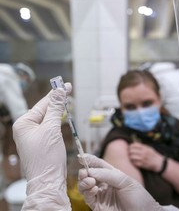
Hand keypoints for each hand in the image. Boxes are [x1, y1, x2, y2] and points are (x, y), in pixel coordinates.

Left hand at [12, 84, 71, 209]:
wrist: (48, 180)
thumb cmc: (46, 156)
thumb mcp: (51, 129)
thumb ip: (55, 109)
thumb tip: (59, 91)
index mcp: (23, 124)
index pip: (42, 104)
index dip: (55, 94)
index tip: (65, 85)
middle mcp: (26, 128)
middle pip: (44, 109)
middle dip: (56, 100)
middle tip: (67, 89)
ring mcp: (33, 136)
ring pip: (48, 118)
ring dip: (58, 109)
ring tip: (66, 99)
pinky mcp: (41, 142)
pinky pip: (50, 126)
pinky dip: (57, 119)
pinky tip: (62, 114)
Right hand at [78, 154, 163, 210]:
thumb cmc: (139, 197)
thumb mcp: (126, 181)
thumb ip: (108, 175)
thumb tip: (91, 171)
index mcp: (113, 175)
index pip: (99, 165)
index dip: (90, 160)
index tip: (81, 157)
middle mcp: (105, 184)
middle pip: (89, 175)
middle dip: (84, 171)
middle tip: (85, 172)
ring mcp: (101, 195)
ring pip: (85, 186)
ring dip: (84, 182)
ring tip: (90, 181)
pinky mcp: (98, 206)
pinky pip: (88, 198)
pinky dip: (87, 192)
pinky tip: (93, 189)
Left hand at [129, 142, 163, 171]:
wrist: (159, 163)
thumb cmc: (153, 155)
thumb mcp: (149, 148)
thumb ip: (142, 146)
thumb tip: (134, 143)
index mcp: (145, 148)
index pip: (134, 145)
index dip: (130, 146)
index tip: (129, 147)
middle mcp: (143, 153)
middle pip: (131, 150)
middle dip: (129, 151)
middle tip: (128, 153)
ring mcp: (142, 159)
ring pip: (131, 157)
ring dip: (130, 157)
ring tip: (130, 157)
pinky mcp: (142, 165)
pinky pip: (134, 163)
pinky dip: (132, 162)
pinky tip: (133, 161)